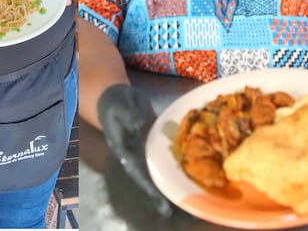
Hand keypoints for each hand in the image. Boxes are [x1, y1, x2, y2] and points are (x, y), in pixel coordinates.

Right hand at [98, 84, 172, 217]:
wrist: (117, 96)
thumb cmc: (116, 103)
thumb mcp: (120, 108)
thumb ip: (129, 116)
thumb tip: (139, 124)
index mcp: (126, 150)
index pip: (138, 172)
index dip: (149, 186)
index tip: (160, 199)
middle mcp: (137, 154)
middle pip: (150, 176)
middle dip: (161, 192)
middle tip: (174, 210)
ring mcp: (146, 148)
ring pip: (159, 168)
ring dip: (171, 181)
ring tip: (185, 197)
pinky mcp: (155, 141)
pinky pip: (166, 155)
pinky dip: (176, 163)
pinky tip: (191, 171)